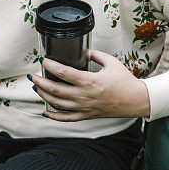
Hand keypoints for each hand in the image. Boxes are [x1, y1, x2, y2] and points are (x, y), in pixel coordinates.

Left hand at [31, 49, 150, 120]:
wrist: (135, 100)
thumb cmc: (125, 82)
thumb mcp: (111, 62)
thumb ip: (95, 54)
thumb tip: (83, 51)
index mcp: (89, 81)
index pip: (63, 72)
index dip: (50, 66)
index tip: (43, 60)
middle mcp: (84, 96)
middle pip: (55, 90)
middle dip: (40, 82)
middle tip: (33, 75)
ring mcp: (84, 108)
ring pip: (57, 104)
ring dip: (43, 96)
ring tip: (37, 88)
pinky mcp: (86, 115)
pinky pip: (66, 118)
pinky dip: (54, 116)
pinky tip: (45, 112)